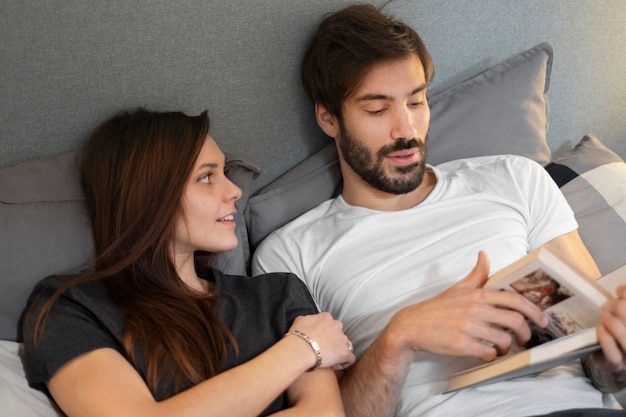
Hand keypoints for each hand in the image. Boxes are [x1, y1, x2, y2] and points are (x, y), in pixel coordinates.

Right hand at [289, 312, 355, 370]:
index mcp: (326, 317)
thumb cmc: (298, 336)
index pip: (330, 323)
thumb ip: (307, 319)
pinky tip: (335, 366)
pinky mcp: (345, 352)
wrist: (301, 348)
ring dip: (339, 351)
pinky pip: (350, 358)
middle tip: (323, 350)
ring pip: (346, 345)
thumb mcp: (299, 321)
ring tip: (329, 360)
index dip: (326, 333)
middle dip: (333, 341)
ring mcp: (342, 339)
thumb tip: (306, 322)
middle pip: (339, 334)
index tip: (320, 341)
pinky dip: (344, 362)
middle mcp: (337, 325)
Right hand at [385, 251, 548, 361]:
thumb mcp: (458, 288)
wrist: (413, 325)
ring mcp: (469, 328)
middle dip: (526, 333)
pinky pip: (488, 353)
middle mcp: (475, 309)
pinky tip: (487, 353)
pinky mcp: (462, 345)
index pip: (515, 300)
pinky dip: (491, 356)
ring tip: (503, 348)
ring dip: (508, 347)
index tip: (542, 320)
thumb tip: (484, 255)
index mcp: (477, 295)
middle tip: (526, 339)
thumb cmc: (437, 308)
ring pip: (503, 339)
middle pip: (515, 321)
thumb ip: (476, 274)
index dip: (534, 311)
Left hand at [595, 285, 625, 372]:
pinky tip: (600, 328)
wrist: (609, 355)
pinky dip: (606, 340)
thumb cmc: (619, 331)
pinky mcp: (616, 364)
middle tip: (616, 302)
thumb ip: (624, 303)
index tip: (621, 290)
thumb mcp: (622, 317)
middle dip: (625, 312)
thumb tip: (622, 290)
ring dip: (616, 325)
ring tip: (605, 313)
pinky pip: (613, 355)